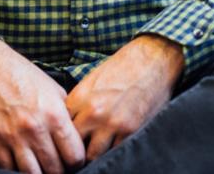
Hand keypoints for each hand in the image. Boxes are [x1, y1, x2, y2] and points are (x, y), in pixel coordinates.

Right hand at [0, 36, 85, 173]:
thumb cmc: (24, 76)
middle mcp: (35, 128)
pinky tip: (24, 165)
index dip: (78, 162)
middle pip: (55, 169)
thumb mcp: (54, 90)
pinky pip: (7, 169)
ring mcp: (13, 137)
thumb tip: (78, 136)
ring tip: (43, 168)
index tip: (75, 161)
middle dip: (60, 171)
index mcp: (55, 114)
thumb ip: (66, 114)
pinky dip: (17, 171)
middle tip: (60, 166)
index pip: (74, 155)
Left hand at [65, 34, 185, 162]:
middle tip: (79, 153)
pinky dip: (112, 153)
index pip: (61, 128)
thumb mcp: (93, 80)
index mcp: (80, 98)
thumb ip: (79, 103)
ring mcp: (112, 123)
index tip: (67, 142)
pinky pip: (115, 152)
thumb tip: (69, 124)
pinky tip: (113, 148)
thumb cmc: (123, 67)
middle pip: (74, 145)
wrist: (153, 59)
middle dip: (76, 150)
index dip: (63, 137)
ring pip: (93, 155)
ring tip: (96, 154)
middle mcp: (93, 112)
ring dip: (94, 155)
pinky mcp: (131, 131)